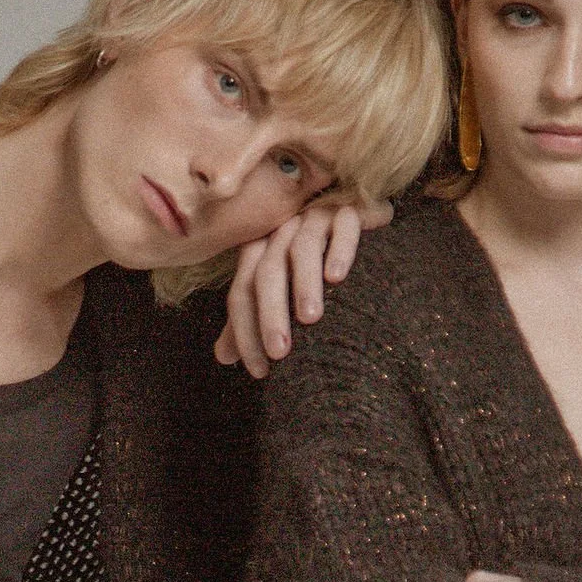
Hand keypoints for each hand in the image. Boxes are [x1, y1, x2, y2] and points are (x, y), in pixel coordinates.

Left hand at [215, 193, 389, 377]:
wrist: (357, 220)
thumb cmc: (318, 268)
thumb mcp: (284, 293)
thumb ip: (254, 319)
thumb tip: (223, 357)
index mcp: (260, 251)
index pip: (242, 291)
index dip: (244, 331)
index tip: (259, 371)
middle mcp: (281, 232)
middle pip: (267, 271)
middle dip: (270, 314)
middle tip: (279, 353)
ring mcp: (315, 217)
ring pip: (302, 248)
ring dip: (304, 285)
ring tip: (310, 319)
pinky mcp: (349, 209)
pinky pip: (342, 224)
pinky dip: (339, 249)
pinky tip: (338, 277)